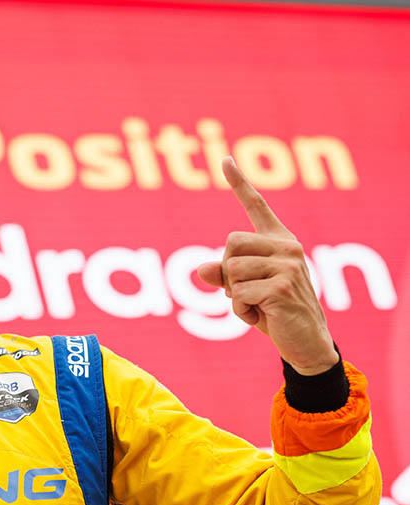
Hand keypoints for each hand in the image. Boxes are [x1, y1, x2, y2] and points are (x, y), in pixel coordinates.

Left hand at [197, 157, 338, 375]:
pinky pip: (238, 294)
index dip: (240, 183)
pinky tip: (261, 317)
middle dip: (228, 272)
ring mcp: (288, 266)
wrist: (306, 342)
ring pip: (231, 270)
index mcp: (279, 242)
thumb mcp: (244, 291)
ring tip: (257, 306)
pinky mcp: (282, 287)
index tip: (225, 159)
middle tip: (247, 292)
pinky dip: (241, 311)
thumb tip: (201, 269)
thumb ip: (224, 275)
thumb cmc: (274, 312)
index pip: (257, 207)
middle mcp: (287, 247)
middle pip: (230, 243)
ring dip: (234, 296)